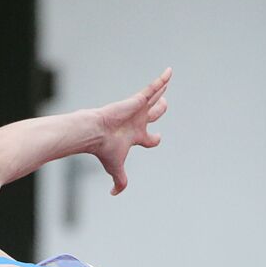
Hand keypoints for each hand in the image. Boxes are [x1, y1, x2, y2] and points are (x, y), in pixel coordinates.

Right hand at [91, 67, 171, 194]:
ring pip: (154, 97)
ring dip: (161, 89)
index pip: (149, 138)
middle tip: (164, 103)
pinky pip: (152, 87)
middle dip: (159, 109)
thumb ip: (119, 182)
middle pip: (152, 113)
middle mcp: (136, 121)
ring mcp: (137, 109)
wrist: (95, 134)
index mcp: (134, 136)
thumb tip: (114, 194)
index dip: (155, 139)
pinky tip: (170, 71)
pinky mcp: (136, 100)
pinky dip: (162, 80)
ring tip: (168, 78)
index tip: (158, 138)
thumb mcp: (116, 169)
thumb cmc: (104, 150)